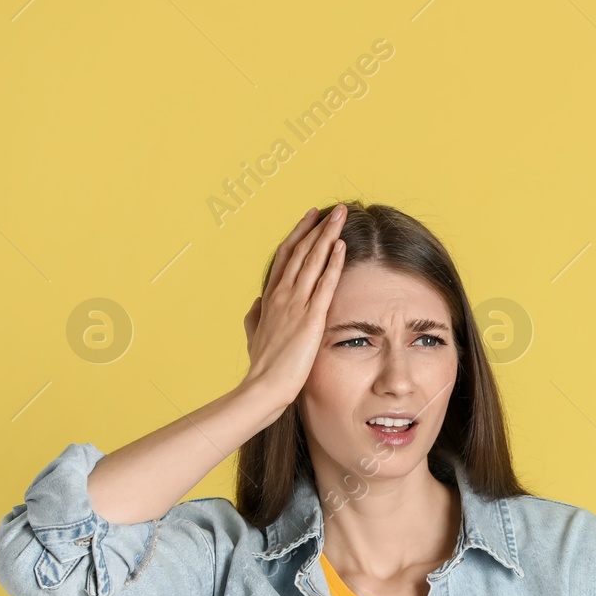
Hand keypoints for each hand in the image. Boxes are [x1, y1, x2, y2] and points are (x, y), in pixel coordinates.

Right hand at [242, 204, 348, 404]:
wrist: (263, 387)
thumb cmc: (261, 366)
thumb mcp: (254, 336)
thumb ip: (255, 317)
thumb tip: (255, 303)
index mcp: (270, 297)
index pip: (286, 257)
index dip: (299, 235)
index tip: (311, 218)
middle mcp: (281, 294)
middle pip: (301, 251)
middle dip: (318, 227)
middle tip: (334, 209)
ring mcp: (295, 304)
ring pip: (312, 260)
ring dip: (327, 235)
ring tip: (341, 215)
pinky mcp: (310, 317)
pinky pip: (324, 284)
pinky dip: (332, 263)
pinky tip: (341, 246)